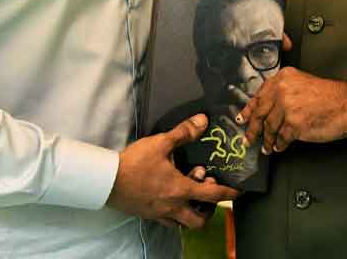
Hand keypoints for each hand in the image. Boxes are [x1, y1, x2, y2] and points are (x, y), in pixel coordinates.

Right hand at [106, 114, 239, 228]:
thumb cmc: (134, 163)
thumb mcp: (160, 143)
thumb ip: (184, 133)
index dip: (229, 193)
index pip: (213, 195)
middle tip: (208, 195)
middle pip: (199, 220)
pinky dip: (174, 214)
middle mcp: (173, 207)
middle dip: (209, 211)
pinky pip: (167, 221)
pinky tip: (170, 198)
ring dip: (191, 213)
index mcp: (180, 190)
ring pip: (183, 223)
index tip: (239, 191)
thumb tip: (203, 121)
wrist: (107, 180)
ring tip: (190, 197)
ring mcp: (160, 214)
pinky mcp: (148, 215)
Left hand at [236, 67, 346, 154]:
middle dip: (253, 129)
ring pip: (269, 127)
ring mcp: (287, 107)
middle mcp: (282, 90)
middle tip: (248, 139)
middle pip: (260, 113)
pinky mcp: (294, 123)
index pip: (259, 95)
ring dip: (267, 140)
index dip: (249, 109)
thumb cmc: (328, 96)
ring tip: (266, 147)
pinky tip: (279, 147)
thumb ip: (282, 92)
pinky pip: (281, 138)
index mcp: (282, 78)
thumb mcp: (301, 83)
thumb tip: (265, 108)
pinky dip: (279, 145)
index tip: (243, 118)